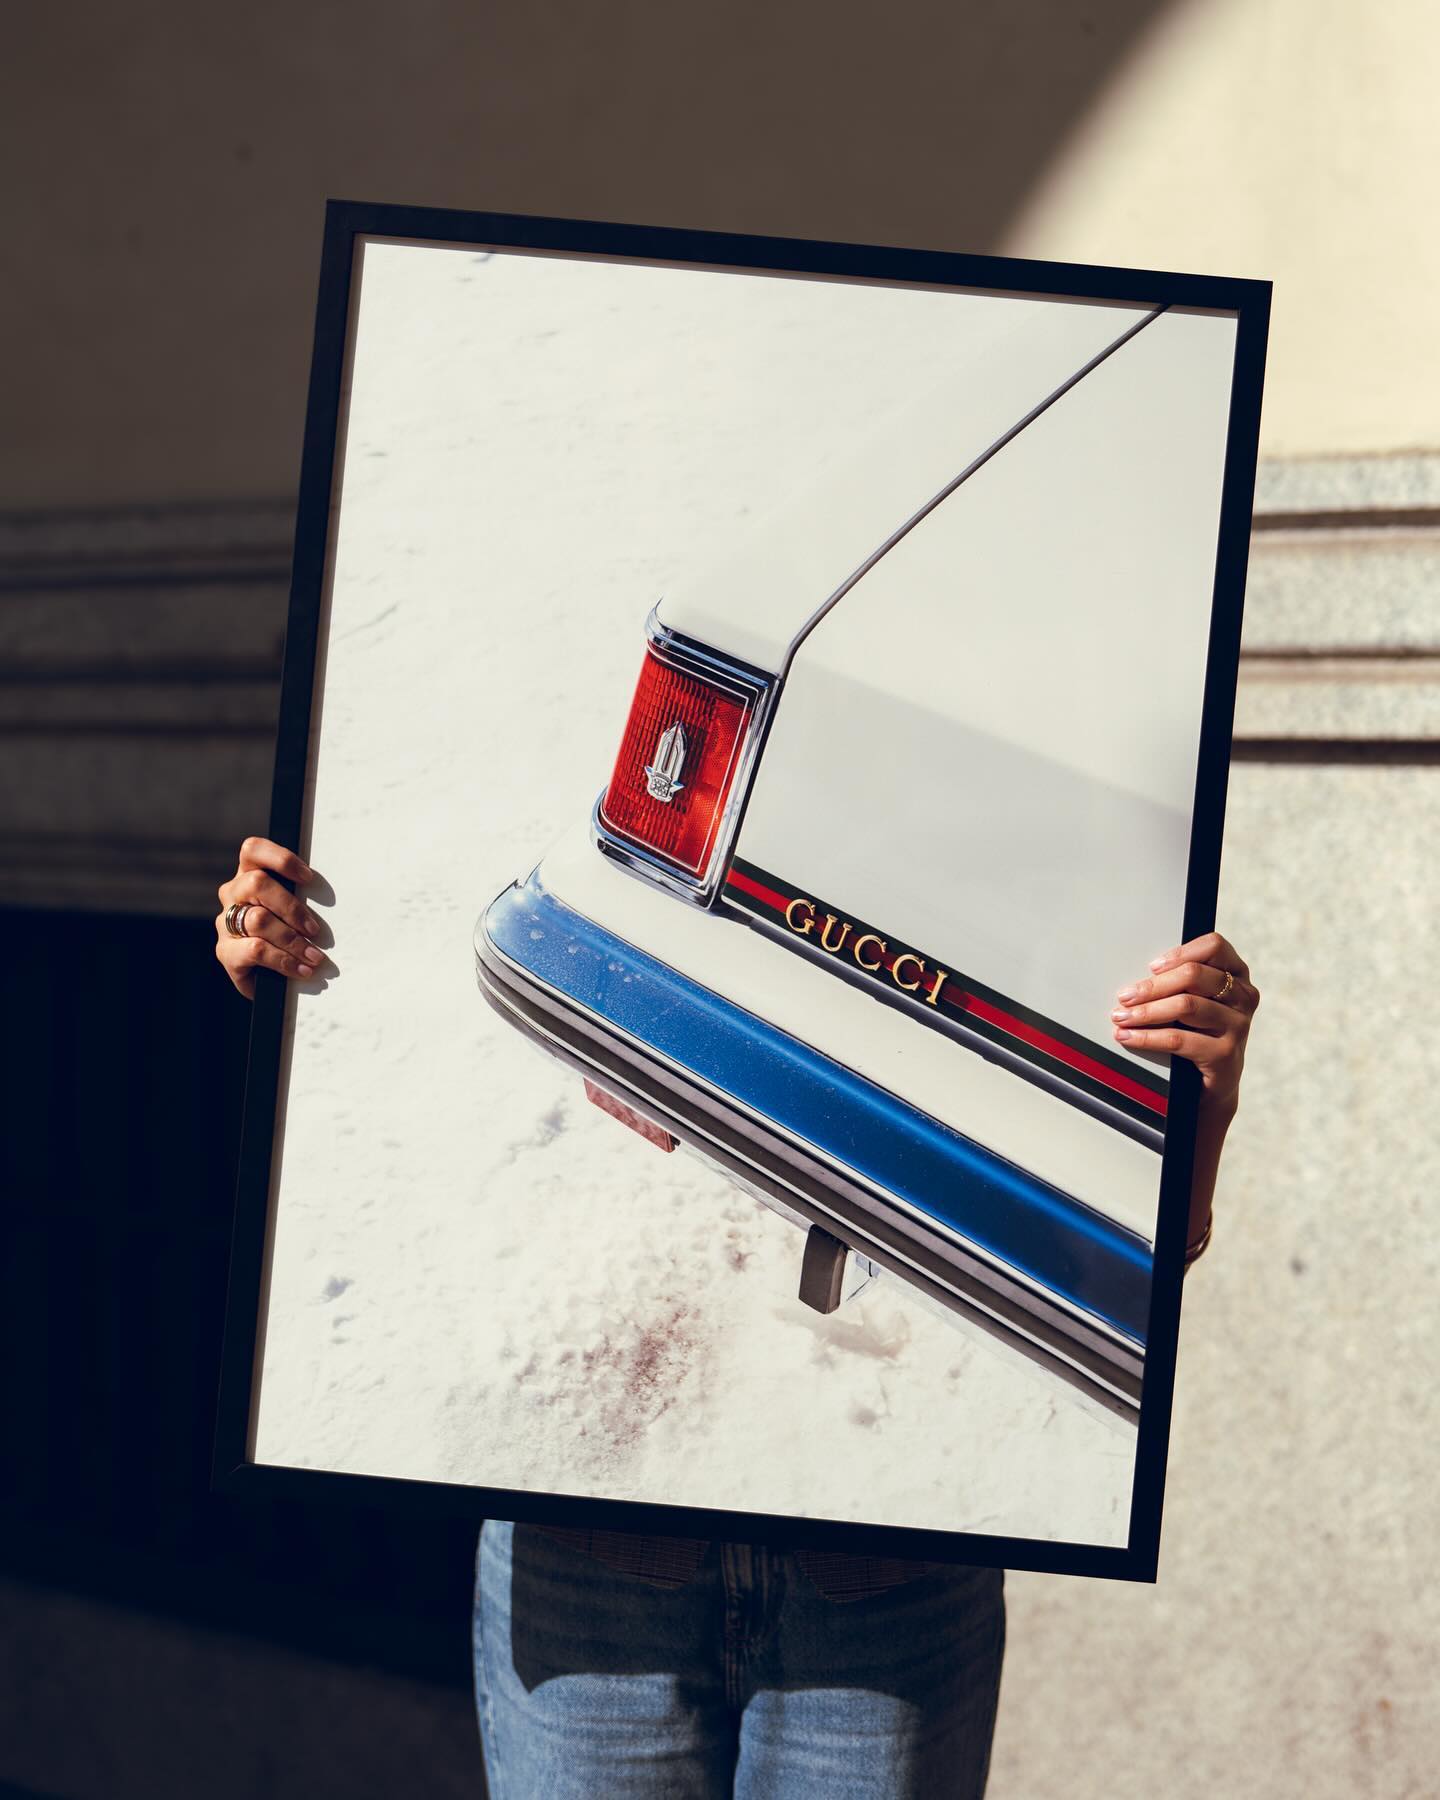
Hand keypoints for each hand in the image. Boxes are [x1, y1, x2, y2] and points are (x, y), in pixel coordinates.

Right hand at [215, 836, 326, 999]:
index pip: (253, 850)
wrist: (268, 978)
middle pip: (257, 883)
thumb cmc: (287, 935)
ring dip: (292, 940)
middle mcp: (233, 894)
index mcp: (248, 875)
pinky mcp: (225, 952)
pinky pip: (255, 949)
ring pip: (258, 919)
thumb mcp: (294, 911)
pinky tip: (301, 970)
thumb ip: (301, 897)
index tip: (308, 877)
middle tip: (315, 930)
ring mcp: (225, 923)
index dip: (280, 859)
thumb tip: (330, 899)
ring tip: (314, 956)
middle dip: (292, 907)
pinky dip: (284, 960)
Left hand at [1111, 931, 1259, 1247]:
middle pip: (1195, 976)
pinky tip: (1127, 1038)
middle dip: (1152, 986)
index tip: (1151, 966)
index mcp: (1237, 975)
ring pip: (1187, 1005)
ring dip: (1146, 1011)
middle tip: (1123, 996)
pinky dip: (1148, 1037)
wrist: (1208, 1087)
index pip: (1215, 946)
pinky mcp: (1227, 1055)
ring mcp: (1239, 1027)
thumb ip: (1176, 982)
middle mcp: (1244, 997)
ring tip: (1120, 1017)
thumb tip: (1133, 976)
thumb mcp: (1190, 1003)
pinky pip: (1180, 1038)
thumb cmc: (1193, 1034)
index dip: (1181, 952)